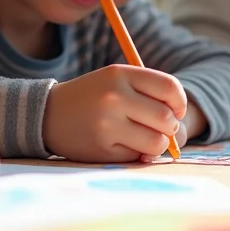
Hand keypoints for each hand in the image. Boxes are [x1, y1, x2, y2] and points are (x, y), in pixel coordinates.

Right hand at [42, 64, 185, 162]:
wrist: (48, 114)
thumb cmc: (92, 97)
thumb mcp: (115, 81)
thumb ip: (149, 94)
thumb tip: (181, 127)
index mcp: (120, 74)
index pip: (169, 87)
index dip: (179, 102)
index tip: (175, 110)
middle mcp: (114, 97)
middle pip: (167, 118)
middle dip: (170, 127)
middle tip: (160, 128)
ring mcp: (108, 124)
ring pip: (156, 142)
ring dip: (156, 144)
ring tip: (144, 139)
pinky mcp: (102, 149)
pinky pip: (137, 156)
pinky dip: (137, 154)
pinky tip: (122, 145)